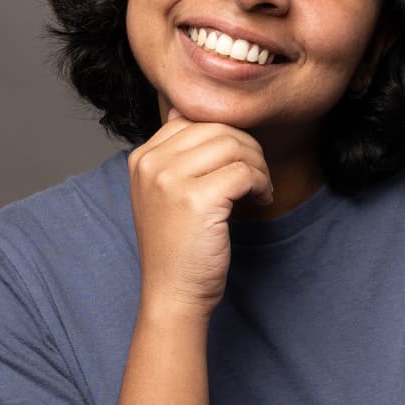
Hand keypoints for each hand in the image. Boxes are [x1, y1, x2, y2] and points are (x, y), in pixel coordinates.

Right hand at [128, 109, 272, 320]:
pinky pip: (244, 172)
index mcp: (142, 157)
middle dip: (248, 149)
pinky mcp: (196, 200)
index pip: (195, 120)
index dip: (227, 136)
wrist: (173, 294)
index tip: (238, 162)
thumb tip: (185, 110)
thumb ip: (174, 152)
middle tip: (258, 175)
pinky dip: (261, 183)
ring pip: (234, 146)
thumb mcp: (163, 191)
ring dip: (258, 165)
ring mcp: (170, 180)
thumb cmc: (177, 244)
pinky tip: (261, 199)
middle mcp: (151, 164)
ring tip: (260, 188)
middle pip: (218, 129)